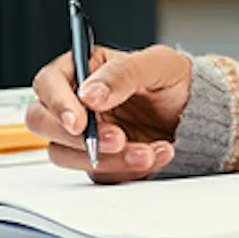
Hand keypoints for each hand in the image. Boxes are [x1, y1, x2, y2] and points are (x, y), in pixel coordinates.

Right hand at [27, 44, 194, 182]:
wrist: (196, 113)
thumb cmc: (173, 80)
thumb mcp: (157, 65)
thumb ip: (122, 74)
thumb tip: (89, 94)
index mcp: (82, 69)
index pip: (47, 83)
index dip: (56, 103)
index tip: (79, 121)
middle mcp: (75, 102)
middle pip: (42, 122)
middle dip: (77, 138)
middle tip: (117, 140)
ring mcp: (83, 134)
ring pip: (66, 154)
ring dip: (108, 158)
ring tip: (149, 150)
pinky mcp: (97, 159)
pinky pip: (98, 172)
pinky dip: (128, 169)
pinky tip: (156, 153)